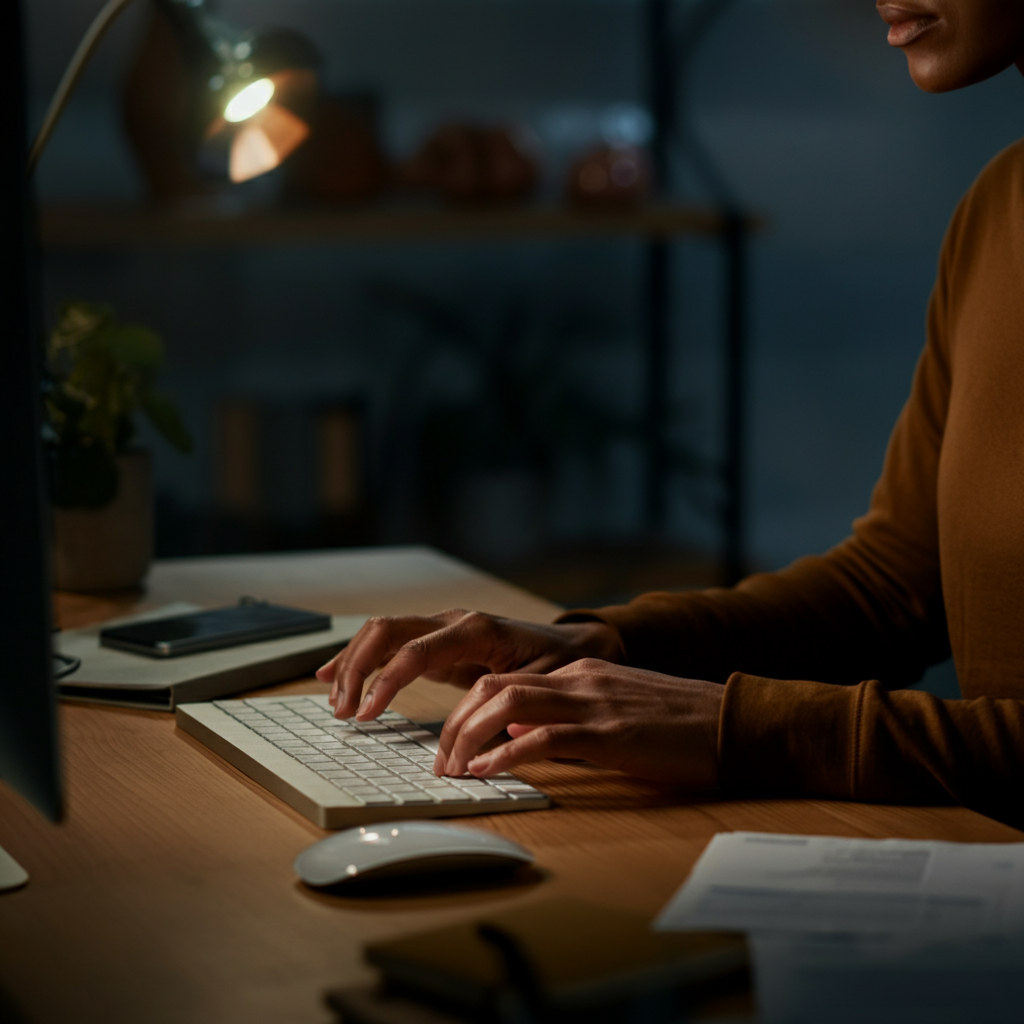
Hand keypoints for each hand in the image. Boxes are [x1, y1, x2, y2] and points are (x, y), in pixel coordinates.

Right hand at [317, 609, 623, 720]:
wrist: (575, 643)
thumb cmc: (559, 665)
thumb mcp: (540, 688)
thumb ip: (506, 709)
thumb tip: (474, 742)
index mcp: (476, 630)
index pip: (415, 649)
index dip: (386, 681)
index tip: (367, 714)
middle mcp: (453, 621)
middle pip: (387, 630)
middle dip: (357, 668)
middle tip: (343, 711)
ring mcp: (442, 627)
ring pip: (382, 631)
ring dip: (353, 663)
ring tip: (334, 701)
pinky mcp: (437, 641)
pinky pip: (390, 641)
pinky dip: (361, 657)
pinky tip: (333, 675)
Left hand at [433, 659, 722, 789]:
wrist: (735, 722)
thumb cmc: (682, 725)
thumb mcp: (618, 709)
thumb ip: (572, 716)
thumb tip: (521, 737)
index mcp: (580, 671)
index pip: (503, 679)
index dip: (467, 711)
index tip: (451, 743)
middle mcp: (579, 679)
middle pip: (492, 686)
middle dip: (456, 723)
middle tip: (442, 761)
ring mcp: (593, 703)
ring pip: (507, 704)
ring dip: (470, 737)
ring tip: (455, 769)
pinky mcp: (611, 735)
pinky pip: (544, 738)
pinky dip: (508, 755)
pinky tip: (489, 772)